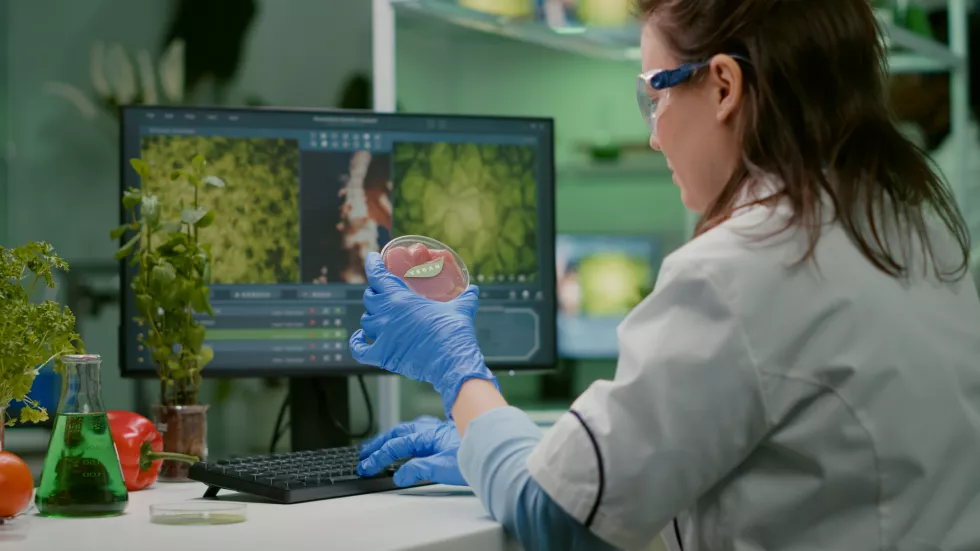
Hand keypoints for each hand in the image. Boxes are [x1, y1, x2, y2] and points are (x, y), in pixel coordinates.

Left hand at [350, 252, 496, 415]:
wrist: (453, 361)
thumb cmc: (455, 333)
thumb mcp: (461, 309)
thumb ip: (466, 297)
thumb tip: (473, 290)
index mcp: (401, 299)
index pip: (377, 276)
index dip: (372, 264)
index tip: (372, 258)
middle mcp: (387, 315)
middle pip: (370, 298)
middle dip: (375, 293)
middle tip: (383, 292)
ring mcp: (383, 336)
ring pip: (366, 321)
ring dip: (371, 316)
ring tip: (379, 316)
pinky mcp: (383, 356)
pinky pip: (359, 349)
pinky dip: (357, 343)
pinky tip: (359, 338)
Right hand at [358, 417, 465, 486]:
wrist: (496, 446)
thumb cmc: (475, 454)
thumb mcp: (443, 467)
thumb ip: (419, 469)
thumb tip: (399, 474)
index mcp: (427, 436)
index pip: (396, 446)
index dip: (379, 456)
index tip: (367, 465)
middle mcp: (431, 429)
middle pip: (397, 433)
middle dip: (379, 443)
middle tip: (365, 453)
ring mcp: (438, 430)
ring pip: (408, 429)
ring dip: (391, 436)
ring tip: (380, 444)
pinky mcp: (445, 434)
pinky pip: (418, 430)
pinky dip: (406, 434)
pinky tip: (409, 438)